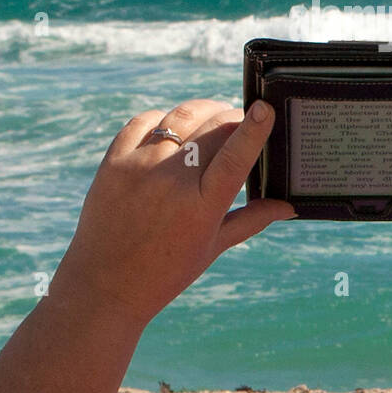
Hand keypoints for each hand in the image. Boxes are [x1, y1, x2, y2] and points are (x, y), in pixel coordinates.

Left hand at [50, 99, 293, 327]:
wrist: (103, 285)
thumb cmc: (165, 272)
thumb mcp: (212, 247)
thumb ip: (251, 220)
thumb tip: (288, 207)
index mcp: (202, 207)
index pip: (235, 157)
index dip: (253, 128)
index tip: (264, 107)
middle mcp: (171, 183)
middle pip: (213, 129)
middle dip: (233, 118)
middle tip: (241, 121)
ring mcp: (139, 168)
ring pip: (181, 117)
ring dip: (203, 111)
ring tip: (212, 118)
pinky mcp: (113, 162)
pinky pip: (144, 121)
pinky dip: (164, 119)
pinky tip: (174, 129)